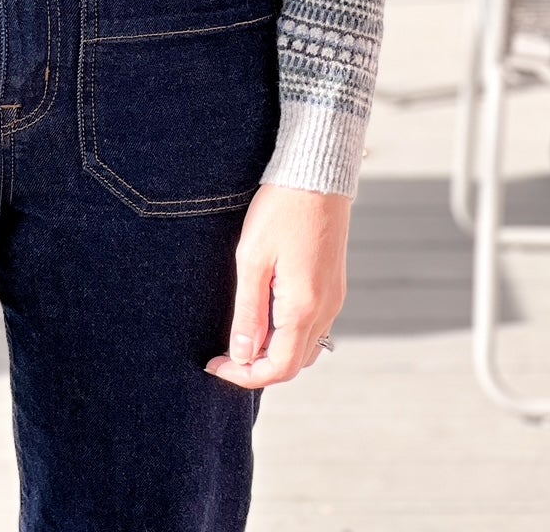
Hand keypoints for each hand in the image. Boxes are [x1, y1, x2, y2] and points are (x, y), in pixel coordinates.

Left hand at [205, 183, 349, 389]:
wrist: (317, 173)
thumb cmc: (281, 209)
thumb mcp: (252, 259)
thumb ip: (247, 311)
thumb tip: (242, 354)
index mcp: (304, 307)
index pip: (278, 368)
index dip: (244, 375)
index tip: (215, 365)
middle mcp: (325, 310)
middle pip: (293, 364)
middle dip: (257, 368)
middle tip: (223, 355)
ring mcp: (333, 298)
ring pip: (306, 348)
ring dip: (274, 353)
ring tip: (241, 335)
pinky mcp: (333, 285)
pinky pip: (313, 326)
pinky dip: (289, 334)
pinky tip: (266, 314)